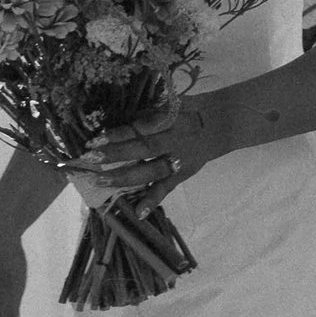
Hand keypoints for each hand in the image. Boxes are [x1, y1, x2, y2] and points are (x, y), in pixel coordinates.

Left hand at [69, 90, 221, 206]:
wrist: (224, 122)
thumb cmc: (191, 109)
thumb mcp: (172, 103)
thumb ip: (148, 114)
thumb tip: (118, 125)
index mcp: (171, 120)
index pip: (140, 128)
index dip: (118, 134)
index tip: (95, 140)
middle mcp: (174, 141)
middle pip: (142, 149)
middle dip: (115, 155)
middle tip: (91, 158)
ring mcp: (179, 160)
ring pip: (150, 171)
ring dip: (125, 178)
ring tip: (101, 181)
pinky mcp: (183, 174)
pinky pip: (166, 188)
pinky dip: (152, 201)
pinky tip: (137, 213)